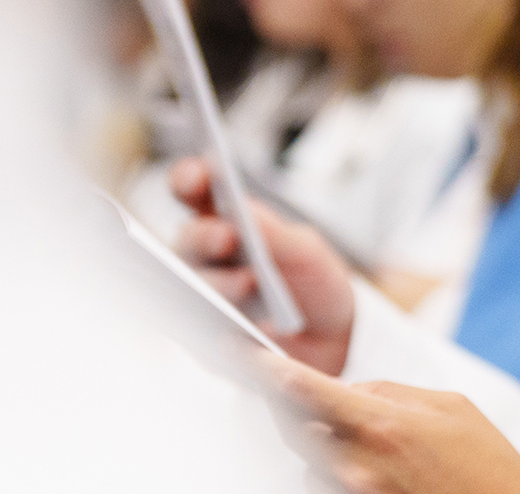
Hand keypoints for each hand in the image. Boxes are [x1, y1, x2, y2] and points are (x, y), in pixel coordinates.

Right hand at [171, 157, 356, 373]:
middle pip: (186, 242)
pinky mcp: (205, 344)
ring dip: (218, 284)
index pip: (195, 194)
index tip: (198, 174)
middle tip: (228, 237)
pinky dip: (223, 334)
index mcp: (223, 221)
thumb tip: (244, 215)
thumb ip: (274, 233)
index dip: (189, 179)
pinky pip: (202, 340)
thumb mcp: (306, 251)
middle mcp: (204, 259)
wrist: (334, 338)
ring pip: (190, 290)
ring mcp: (200, 301)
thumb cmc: (313, 282)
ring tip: (248, 282)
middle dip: (205, 237)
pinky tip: (244, 332)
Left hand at [266, 354, 519, 493]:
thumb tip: (351, 389)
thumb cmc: (489, 470)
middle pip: (297, 429)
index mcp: (384, 425)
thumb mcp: (454, 409)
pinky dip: (341, 472)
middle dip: (295, 408)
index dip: (272, 372)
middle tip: (297, 394)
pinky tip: (381, 472)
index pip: (308, 391)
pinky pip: (328, 488)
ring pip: (312, 464)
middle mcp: (359, 465)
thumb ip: (395, 392)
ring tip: (379, 449)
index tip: (248, 357)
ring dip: (329, 448)